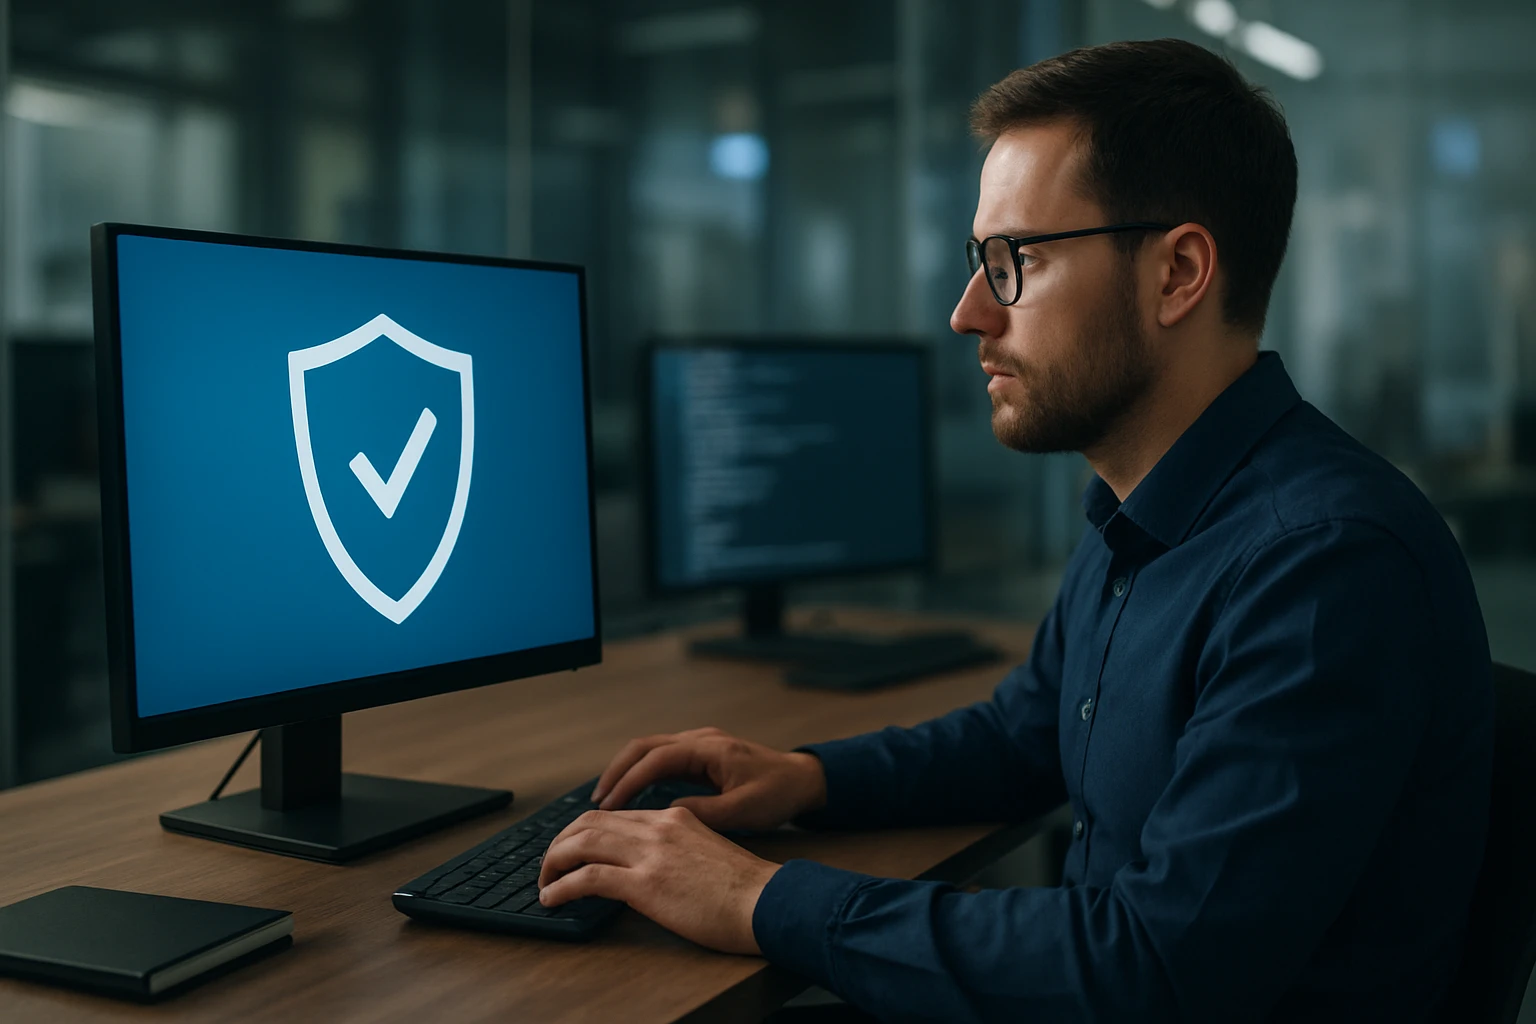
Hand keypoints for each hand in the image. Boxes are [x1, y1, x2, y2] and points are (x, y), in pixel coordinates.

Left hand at [537, 806, 778, 953]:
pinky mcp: (645, 884)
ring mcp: (650, 853)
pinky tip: (551, 898)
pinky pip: (587, 878)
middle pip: (590, 821)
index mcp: (674, 817)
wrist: (766, 901)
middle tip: (549, 863)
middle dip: (561, 841)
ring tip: (544, 880)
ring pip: (581, 842)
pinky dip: (561, 886)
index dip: (585, 830)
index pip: (616, 815)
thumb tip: (653, 865)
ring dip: (554, 861)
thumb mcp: (708, 851)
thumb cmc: (745, 889)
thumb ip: (678, 848)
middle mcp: (658, 827)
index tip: (573, 847)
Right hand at [591, 727, 826, 831]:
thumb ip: (703, 812)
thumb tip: (667, 815)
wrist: (803, 780)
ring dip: (626, 770)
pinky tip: (631, 795)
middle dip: (617, 771)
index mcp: (709, 749)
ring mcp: (700, 744)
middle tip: (597, 801)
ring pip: (650, 749)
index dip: (628, 780)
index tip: (609, 804)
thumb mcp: (743, 810)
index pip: (656, 758)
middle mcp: (700, 740)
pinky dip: (641, 773)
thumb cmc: (778, 793)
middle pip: (644, 746)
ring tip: (606, 799)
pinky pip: (662, 758)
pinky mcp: (701, 755)